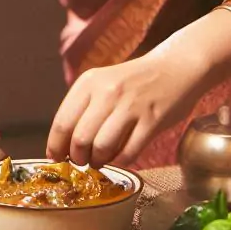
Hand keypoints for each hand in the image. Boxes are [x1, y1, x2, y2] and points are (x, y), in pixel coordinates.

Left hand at [46, 49, 203, 168]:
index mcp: (89, 82)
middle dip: (77, 158)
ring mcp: (131, 106)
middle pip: (80, 139)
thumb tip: (62, 144)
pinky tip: (119, 158)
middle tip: (81, 161)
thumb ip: (83, 108)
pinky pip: (128, 152)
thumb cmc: (133, 81)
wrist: (175, 67)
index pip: (62, 122)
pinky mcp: (152, 121)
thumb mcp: (102, 84)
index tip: (55, 158)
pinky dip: (120, 162)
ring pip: (102, 147)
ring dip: (97, 161)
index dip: (55, 146)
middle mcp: (107, 92)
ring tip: (99, 161)